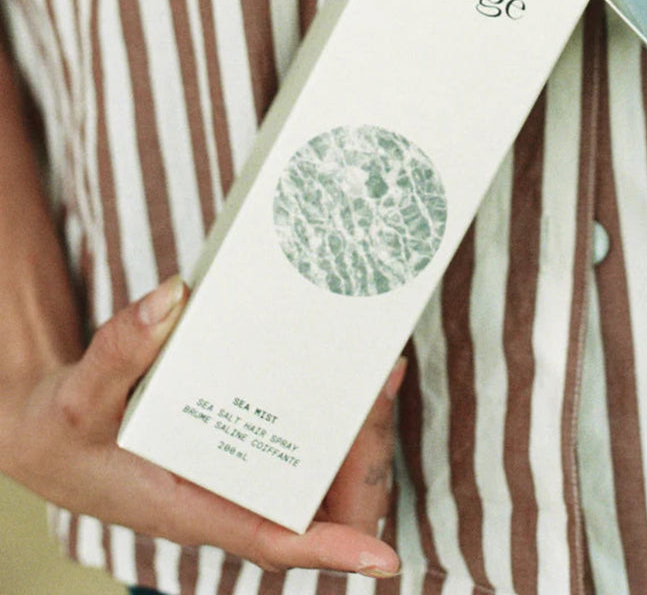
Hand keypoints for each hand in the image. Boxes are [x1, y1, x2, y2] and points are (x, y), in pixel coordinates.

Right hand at [0, 276, 403, 578]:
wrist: (52, 433)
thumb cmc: (64, 431)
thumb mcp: (78, 395)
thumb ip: (120, 349)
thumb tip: (172, 299)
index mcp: (192, 506)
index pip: (271, 539)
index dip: (330, 550)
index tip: (382, 557)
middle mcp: (227, 497)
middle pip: (317, 497)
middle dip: (362, 451)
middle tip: (384, 378)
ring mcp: (239, 474)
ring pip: (319, 470)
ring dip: (356, 430)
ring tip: (380, 367)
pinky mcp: (241, 447)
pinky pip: (301, 442)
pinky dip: (331, 414)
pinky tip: (346, 372)